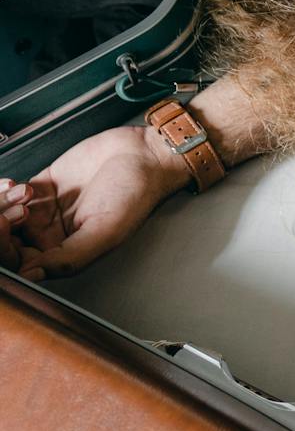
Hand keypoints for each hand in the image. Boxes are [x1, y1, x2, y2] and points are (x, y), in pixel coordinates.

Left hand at [2, 125, 191, 281]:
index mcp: (66, 253)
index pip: (21, 264)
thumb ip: (69, 257)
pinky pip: (12, 193)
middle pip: (9, 241)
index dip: (6, 252)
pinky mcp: (43, 185)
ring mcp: (45, 210)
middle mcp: (52, 235)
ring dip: (3, 205)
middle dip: (1, 227)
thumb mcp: (106, 231)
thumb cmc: (136, 194)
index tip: (5, 231)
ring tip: (25, 196)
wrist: (144, 154)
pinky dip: (7, 190)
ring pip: (6, 216)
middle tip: (9, 213)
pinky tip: (20, 186)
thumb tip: (30, 276)